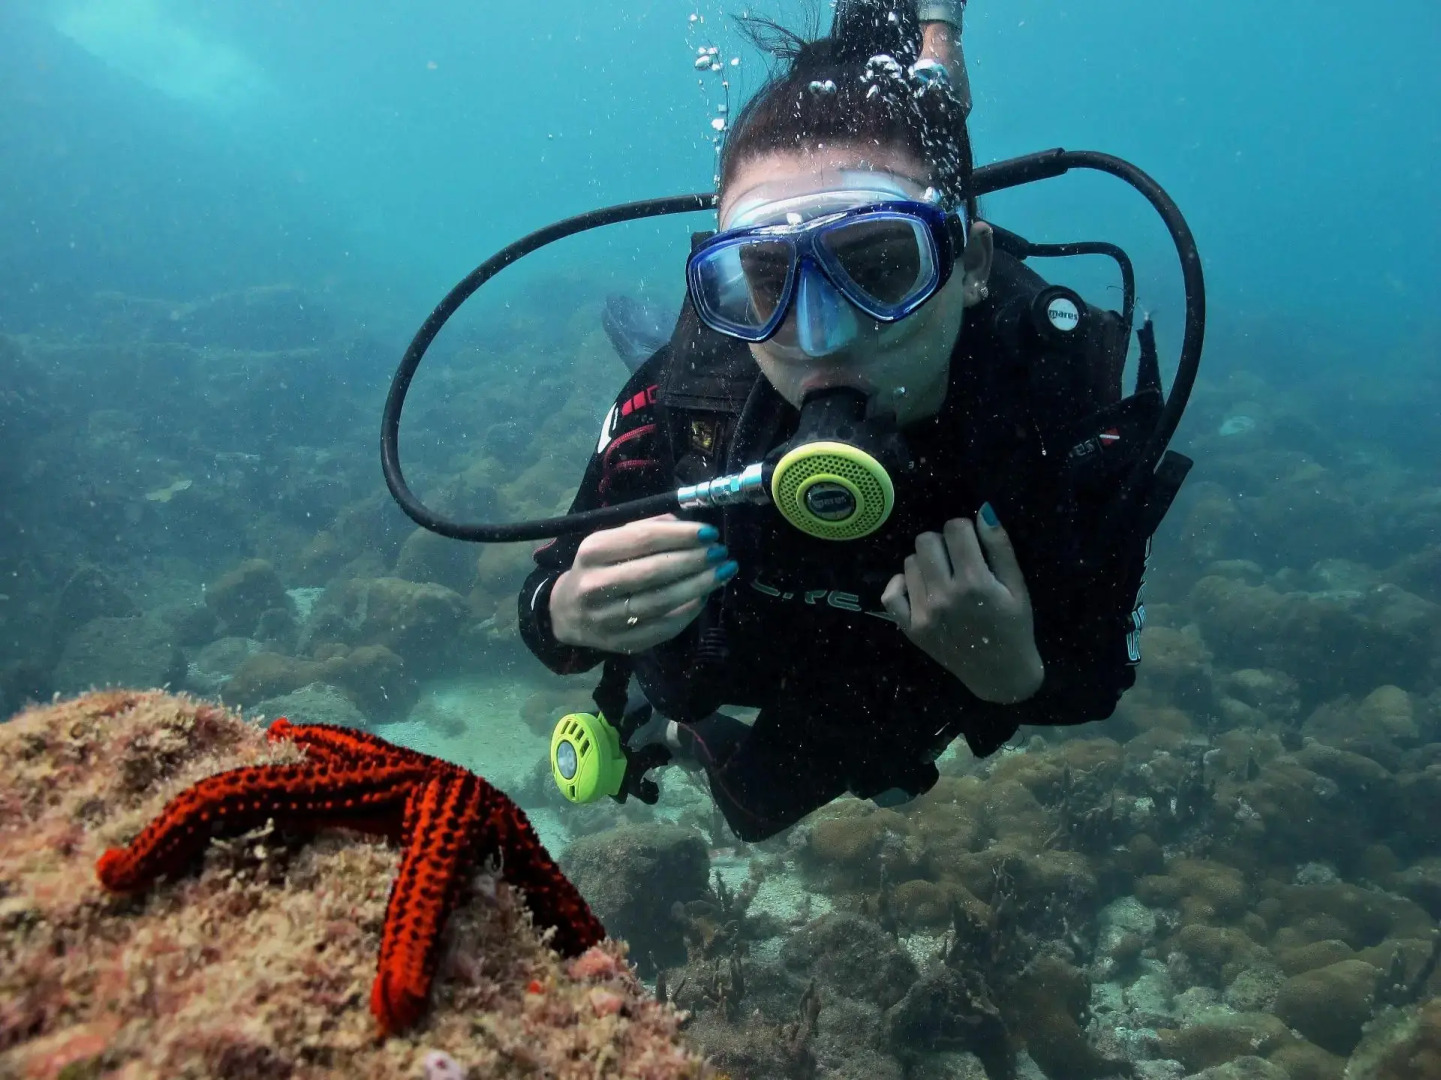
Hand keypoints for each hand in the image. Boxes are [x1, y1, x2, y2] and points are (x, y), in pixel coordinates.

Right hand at [549, 514, 736, 654]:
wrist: (567, 612)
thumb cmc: (598, 568)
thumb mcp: (610, 540)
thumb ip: (647, 528)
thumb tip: (688, 526)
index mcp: (593, 551)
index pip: (643, 539)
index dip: (681, 536)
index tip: (710, 532)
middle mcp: (595, 584)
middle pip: (654, 571)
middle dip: (694, 561)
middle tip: (721, 553)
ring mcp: (607, 617)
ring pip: (661, 601)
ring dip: (698, 586)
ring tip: (722, 573)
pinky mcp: (621, 642)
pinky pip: (663, 627)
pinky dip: (688, 612)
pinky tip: (703, 597)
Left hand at [881, 504, 1043, 702]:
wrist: (1000, 674)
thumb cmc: (1014, 626)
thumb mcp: (1017, 586)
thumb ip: (1000, 547)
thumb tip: (983, 510)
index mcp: (975, 583)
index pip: (955, 528)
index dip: (964, 530)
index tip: (972, 544)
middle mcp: (945, 596)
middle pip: (926, 540)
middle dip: (943, 543)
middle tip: (957, 560)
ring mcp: (923, 613)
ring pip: (910, 562)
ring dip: (926, 563)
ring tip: (944, 578)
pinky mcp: (910, 628)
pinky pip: (890, 593)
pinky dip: (901, 584)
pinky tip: (919, 587)